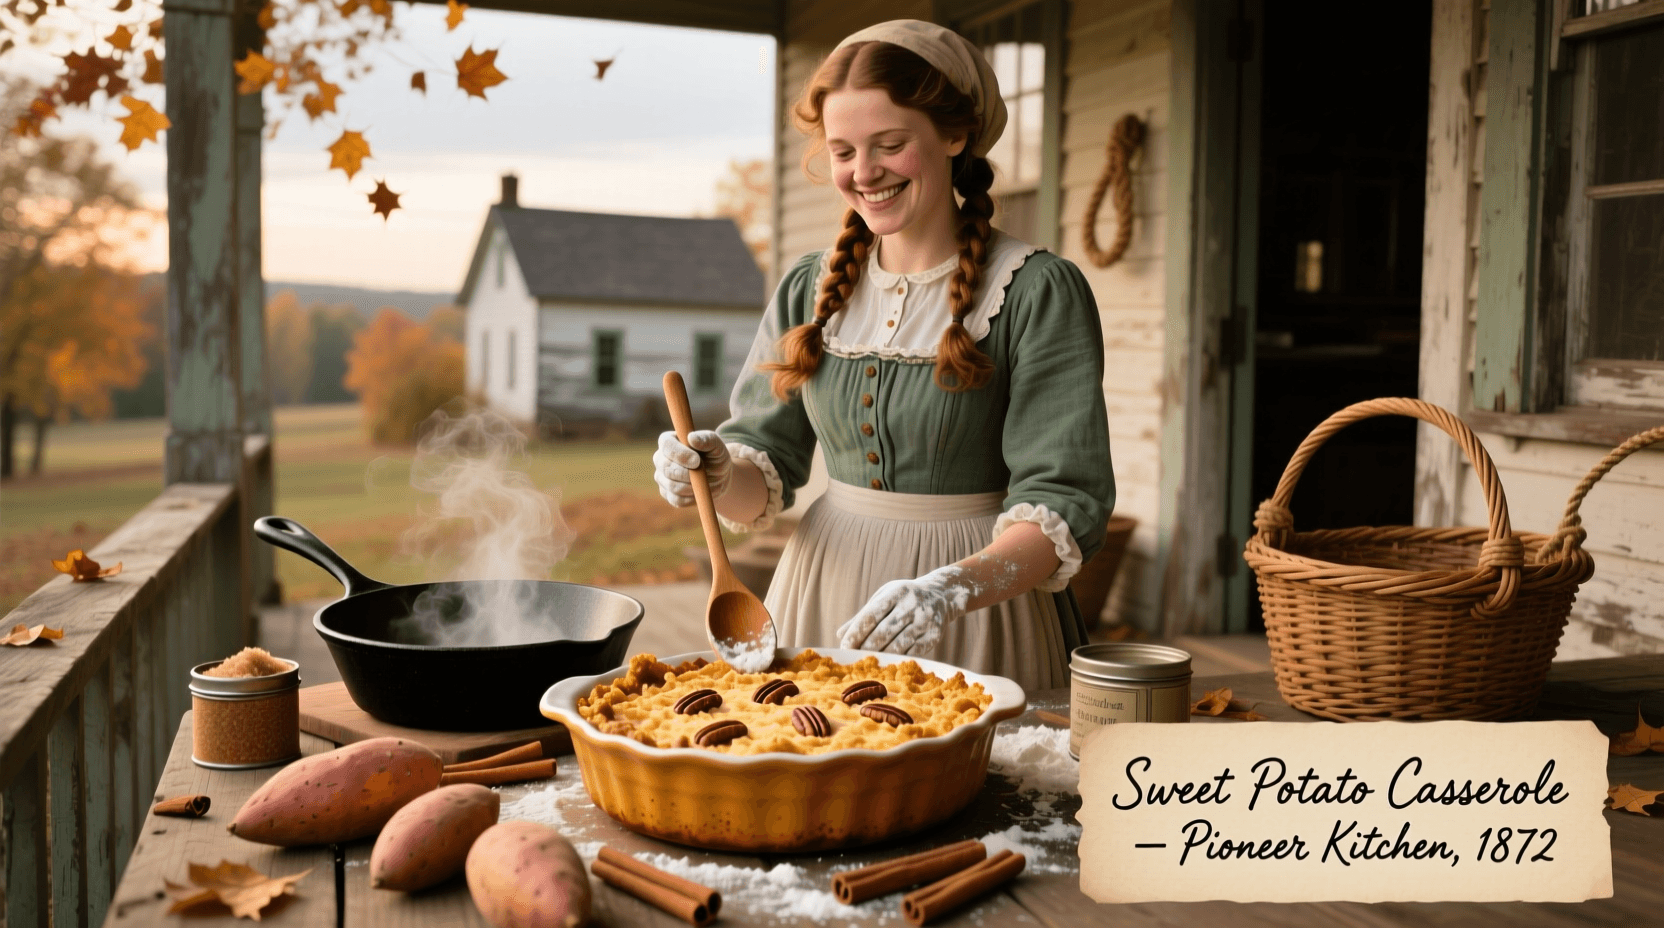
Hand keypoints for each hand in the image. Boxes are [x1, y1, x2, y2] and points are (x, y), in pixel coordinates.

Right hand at [653, 430, 731, 507]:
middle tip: (703, 473)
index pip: (667, 445)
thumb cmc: (715, 456)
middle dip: (686, 473)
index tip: (697, 461)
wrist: (719, 477)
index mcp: (669, 441)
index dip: (680, 454)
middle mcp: (660, 458)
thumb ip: (707, 439)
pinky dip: (692, 498)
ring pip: (671, 485)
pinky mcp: (667, 494)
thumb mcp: (717, 445)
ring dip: (691, 485)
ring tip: (705, 481)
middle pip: (666, 467)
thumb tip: (691, 437)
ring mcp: (662, 477)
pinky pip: (676, 500)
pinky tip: (700, 490)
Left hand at [836, 565, 973, 655]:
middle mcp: (911, 605)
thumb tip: (840, 634)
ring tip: (867, 664)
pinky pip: (911, 653)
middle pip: (883, 633)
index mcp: (896, 593)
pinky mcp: (934, 636)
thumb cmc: (904, 598)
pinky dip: (897, 660)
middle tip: (852, 660)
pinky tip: (886, 665)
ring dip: (880, 657)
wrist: (942, 595)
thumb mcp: (884, 597)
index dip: (856, 633)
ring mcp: (925, 620)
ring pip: (897, 645)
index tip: (844, 646)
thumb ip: (864, 615)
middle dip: (865, 648)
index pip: (871, 615)